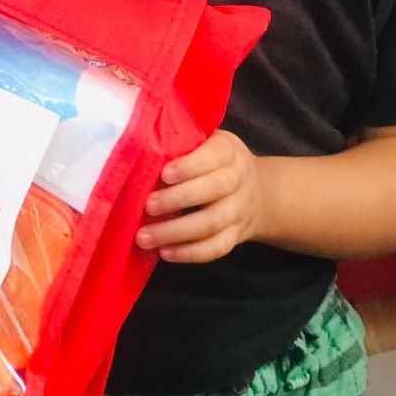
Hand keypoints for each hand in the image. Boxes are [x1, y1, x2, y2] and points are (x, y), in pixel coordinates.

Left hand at [136, 130, 265, 262]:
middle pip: (215, 189)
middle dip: (177, 199)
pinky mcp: (236, 236)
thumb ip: (182, 143)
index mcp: (228, 151)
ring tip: (144, 237)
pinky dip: (191, 253)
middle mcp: (239, 180)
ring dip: (176, 232)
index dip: (189, 166)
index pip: (213, 157)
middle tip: (147, 206)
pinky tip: (165, 253)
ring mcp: (240, 211)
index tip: (163, 174)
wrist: (257, 192)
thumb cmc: (213, 161)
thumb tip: (139, 147)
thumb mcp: (205, 142)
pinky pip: (217, 248)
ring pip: (212, 223)